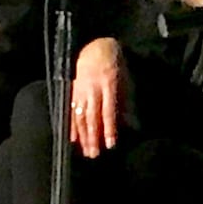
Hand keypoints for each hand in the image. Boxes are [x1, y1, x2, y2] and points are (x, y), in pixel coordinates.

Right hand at [70, 37, 123, 157]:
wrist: (96, 49)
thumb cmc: (116, 68)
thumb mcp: (126, 82)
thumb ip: (127, 105)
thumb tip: (132, 126)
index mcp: (109, 86)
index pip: (109, 112)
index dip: (109, 129)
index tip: (110, 144)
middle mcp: (93, 89)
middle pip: (92, 117)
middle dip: (93, 137)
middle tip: (94, 155)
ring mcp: (81, 91)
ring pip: (80, 116)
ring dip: (82, 136)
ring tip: (85, 151)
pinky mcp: (72, 92)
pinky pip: (70, 111)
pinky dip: (71, 125)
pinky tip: (71, 139)